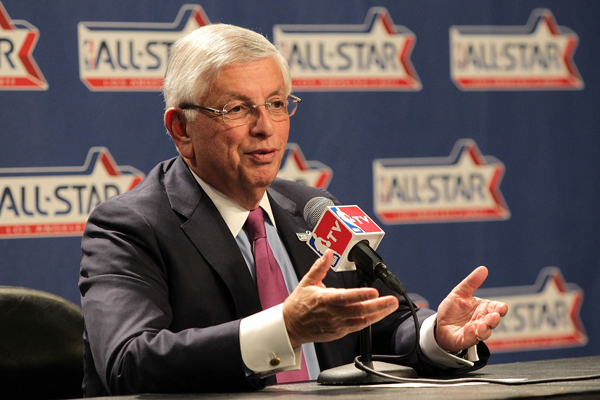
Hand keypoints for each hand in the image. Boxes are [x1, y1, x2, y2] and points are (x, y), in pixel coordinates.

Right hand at [282, 250, 398, 347]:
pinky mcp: (339, 332)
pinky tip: (380, 314)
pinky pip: (358, 327)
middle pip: (358, 310)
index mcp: (324, 299)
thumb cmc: (299, 304)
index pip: (345, 297)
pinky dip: (370, 320)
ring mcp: (337, 325)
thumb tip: (328, 253)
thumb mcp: (307, 282)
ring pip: (361, 320)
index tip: (374, 292)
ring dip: (378, 313)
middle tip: (392, 300)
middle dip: (378, 305)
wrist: (290, 326)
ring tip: (391, 306)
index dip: (361, 295)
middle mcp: (332, 314)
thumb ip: (320, 267)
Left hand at [435, 266, 507, 352]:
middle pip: (493, 321)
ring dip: (484, 329)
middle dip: (494, 319)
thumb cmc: (453, 309)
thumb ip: (471, 282)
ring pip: (484, 333)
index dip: (501, 309)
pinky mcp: (464, 340)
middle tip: (494, 317)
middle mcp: (482, 321)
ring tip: (481, 324)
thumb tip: (483, 268)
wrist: (439, 324)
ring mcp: (475, 332)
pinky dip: (470, 335)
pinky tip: (469, 328)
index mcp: (484, 309)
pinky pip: (470, 339)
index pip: (498, 309)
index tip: (501, 308)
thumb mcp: (460, 293)